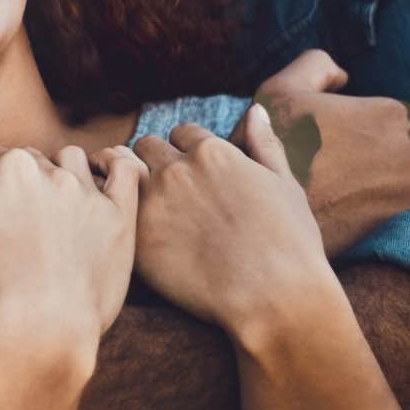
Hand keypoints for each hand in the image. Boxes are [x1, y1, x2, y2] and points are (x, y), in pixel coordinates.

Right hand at [0, 147, 140, 337]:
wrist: (40, 327)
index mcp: (10, 167)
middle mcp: (53, 172)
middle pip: (31, 162)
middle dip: (17, 181)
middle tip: (10, 215)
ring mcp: (90, 195)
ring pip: (73, 162)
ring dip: (60, 171)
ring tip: (50, 199)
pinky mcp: (120, 219)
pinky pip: (127, 172)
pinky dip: (116, 163)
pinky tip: (104, 172)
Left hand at [122, 105, 333, 332]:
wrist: (274, 298)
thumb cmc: (290, 245)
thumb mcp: (286, 185)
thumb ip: (264, 144)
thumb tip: (255, 110)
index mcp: (213, 151)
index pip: (183, 132)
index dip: (188, 151)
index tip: (195, 174)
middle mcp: (177, 169)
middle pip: (147, 147)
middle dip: (156, 162)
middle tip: (169, 192)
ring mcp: (153, 203)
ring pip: (126, 177)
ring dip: (135, 186)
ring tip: (152, 212)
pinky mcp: (137, 239)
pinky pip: (119, 215)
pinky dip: (126, 220)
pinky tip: (141, 238)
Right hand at [253, 50, 409, 257]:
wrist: (274, 217)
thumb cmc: (278, 150)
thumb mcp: (283, 89)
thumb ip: (317, 66)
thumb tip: (344, 77)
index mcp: (393, 112)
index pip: (388, 122)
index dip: (359, 136)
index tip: (335, 152)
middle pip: (403, 152)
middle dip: (379, 162)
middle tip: (340, 177)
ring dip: (390, 188)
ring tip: (349, 199)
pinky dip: (393, 213)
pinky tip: (361, 216)